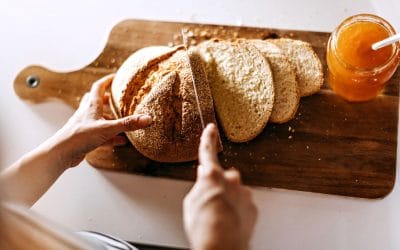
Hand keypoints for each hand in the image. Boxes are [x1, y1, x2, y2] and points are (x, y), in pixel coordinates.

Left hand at [50, 74, 151, 167]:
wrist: (61, 153)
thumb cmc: (79, 137)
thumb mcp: (108, 128)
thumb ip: (128, 124)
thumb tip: (147, 119)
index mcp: (91, 106)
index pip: (99, 87)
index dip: (107, 81)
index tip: (115, 77)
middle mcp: (87, 114)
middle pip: (97, 101)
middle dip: (108, 99)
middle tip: (118, 99)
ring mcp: (86, 126)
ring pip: (99, 118)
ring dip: (110, 118)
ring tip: (123, 121)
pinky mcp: (85, 139)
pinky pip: (101, 135)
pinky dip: (111, 136)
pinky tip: (121, 141)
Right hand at [183, 124, 257, 249]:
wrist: (222, 244)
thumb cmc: (204, 226)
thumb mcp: (191, 203)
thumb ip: (199, 186)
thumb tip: (204, 179)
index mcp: (212, 175)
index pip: (207, 151)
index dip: (208, 138)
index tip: (211, 128)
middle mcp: (231, 180)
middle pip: (223, 177)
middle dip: (217, 187)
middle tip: (209, 204)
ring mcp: (243, 193)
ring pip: (234, 192)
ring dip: (227, 201)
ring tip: (218, 218)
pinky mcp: (252, 206)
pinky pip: (242, 205)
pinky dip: (236, 211)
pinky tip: (228, 222)